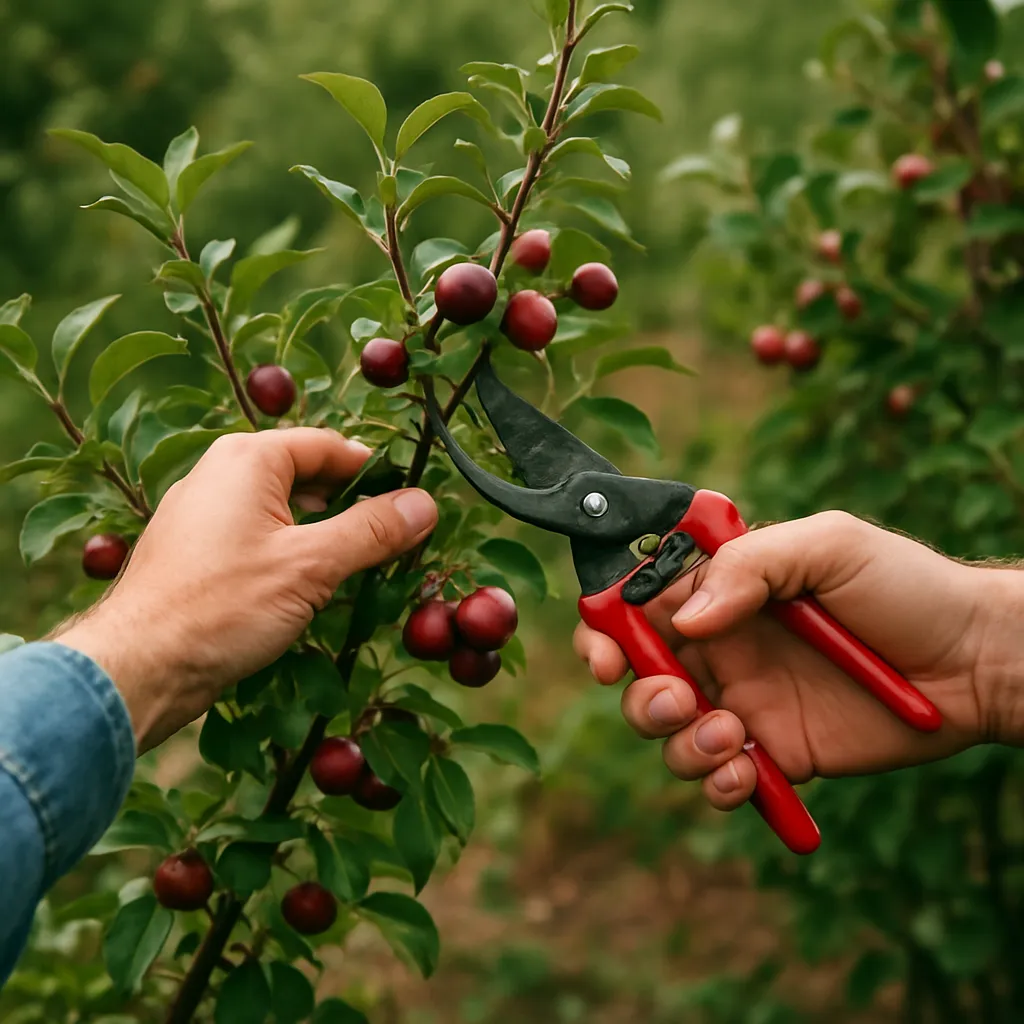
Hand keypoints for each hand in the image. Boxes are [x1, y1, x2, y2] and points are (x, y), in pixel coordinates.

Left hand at [56, 429, 436, 751]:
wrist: (137, 667)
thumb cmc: (222, 607)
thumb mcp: (312, 565)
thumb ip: (372, 531)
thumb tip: (426, 503)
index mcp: (248, 459)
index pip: (330, 446)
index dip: (376, 472)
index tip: (413, 503)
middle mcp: (221, 474)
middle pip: (307, 475)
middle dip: (352, 506)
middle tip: (393, 542)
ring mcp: (204, 514)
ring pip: (283, 510)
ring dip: (324, 535)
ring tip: (359, 570)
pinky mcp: (196, 552)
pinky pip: (258, 537)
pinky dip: (291, 554)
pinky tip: (310, 590)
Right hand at [574, 511, 1023, 811]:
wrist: (974, 661)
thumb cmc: (904, 586)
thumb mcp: (826, 546)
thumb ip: (748, 565)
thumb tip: (686, 617)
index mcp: (723, 591)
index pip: (638, 607)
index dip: (604, 632)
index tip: (603, 658)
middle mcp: (723, 646)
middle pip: (639, 676)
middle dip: (640, 696)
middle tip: (678, 699)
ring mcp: (745, 701)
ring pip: (668, 733)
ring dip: (680, 742)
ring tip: (732, 735)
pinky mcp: (774, 754)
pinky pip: (718, 777)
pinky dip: (716, 783)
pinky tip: (747, 772)